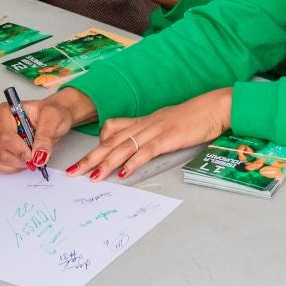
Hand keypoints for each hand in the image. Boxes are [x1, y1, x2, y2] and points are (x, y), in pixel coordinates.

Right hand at [0, 88, 95, 172]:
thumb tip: (39, 155)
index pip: (5, 136)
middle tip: (36, 156)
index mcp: (5, 111)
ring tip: (31, 155)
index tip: (34, 155)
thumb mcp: (53, 119)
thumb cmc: (50, 113)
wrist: (53, 118)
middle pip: (1, 150)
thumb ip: (45, 136)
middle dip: (21, 158)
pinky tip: (22, 160)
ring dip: (17, 163)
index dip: (20, 150)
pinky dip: (11, 167)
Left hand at [71, 88, 231, 181]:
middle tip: (73, 172)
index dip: (95, 147)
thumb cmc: (191, 119)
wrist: (212, 108)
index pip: (111, 132)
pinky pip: (145, 151)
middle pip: (110, 142)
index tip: (82, 161)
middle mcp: (143, 125)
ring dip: (105, 163)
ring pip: (123, 147)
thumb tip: (136, 151)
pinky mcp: (167, 138)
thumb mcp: (164, 125)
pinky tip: (124, 173)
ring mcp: (154, 131)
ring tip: (91, 177)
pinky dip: (133, 163)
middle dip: (90, 158)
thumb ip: (149, 135)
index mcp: (142, 122)